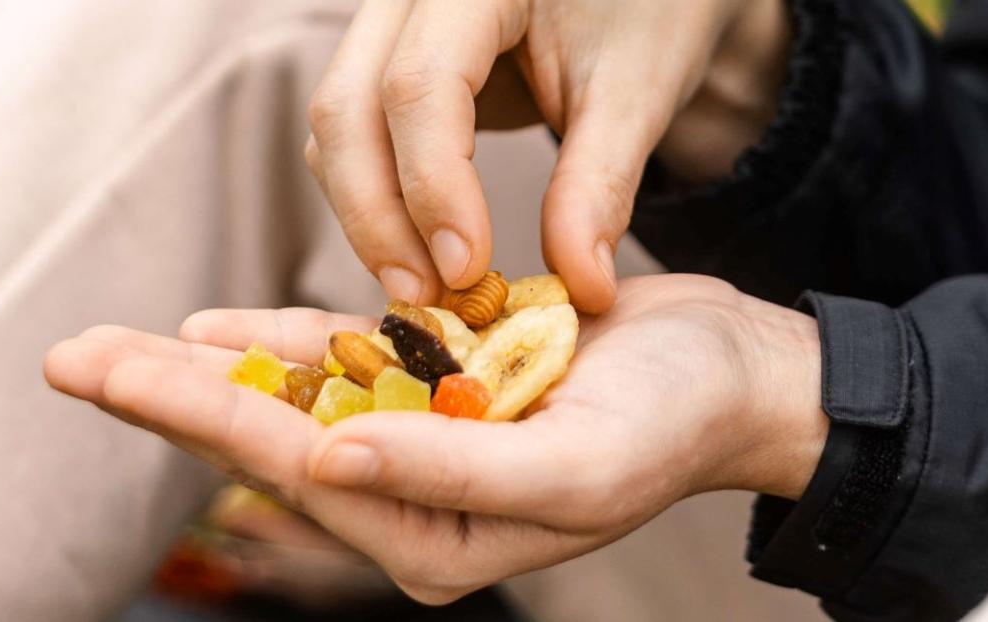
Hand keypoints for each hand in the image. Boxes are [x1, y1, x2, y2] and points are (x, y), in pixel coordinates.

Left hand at [43, 274, 826, 602]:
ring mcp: (431, 440)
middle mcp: (420, 498)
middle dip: (173, 397)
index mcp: (440, 538)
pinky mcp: (448, 387)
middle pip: (275, 437)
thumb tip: (322, 459)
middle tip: (73, 360)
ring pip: (299, 399)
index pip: (299, 466)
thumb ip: (448, 471)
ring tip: (114, 351)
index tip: (112, 374)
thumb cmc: (671, 426)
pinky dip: (286, 342)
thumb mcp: (569, 466)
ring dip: (212, 369)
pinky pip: (352, 365)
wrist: (736, 374)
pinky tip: (220, 327)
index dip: (198, 413)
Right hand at [303, 0, 791, 311]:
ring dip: (371, 214)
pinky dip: (380, 197)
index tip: (467, 269)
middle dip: (379, 214)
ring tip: (432, 290)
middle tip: (429, 299)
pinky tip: (427, 252)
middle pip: (349, 105)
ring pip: (339, 124)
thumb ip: (599, 187)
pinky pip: (357, 131)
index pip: (420, 84)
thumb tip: (581, 292)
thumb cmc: (649, 14)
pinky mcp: (390, 59)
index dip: (432, 184)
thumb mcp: (635, 93)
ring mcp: (390, 21)